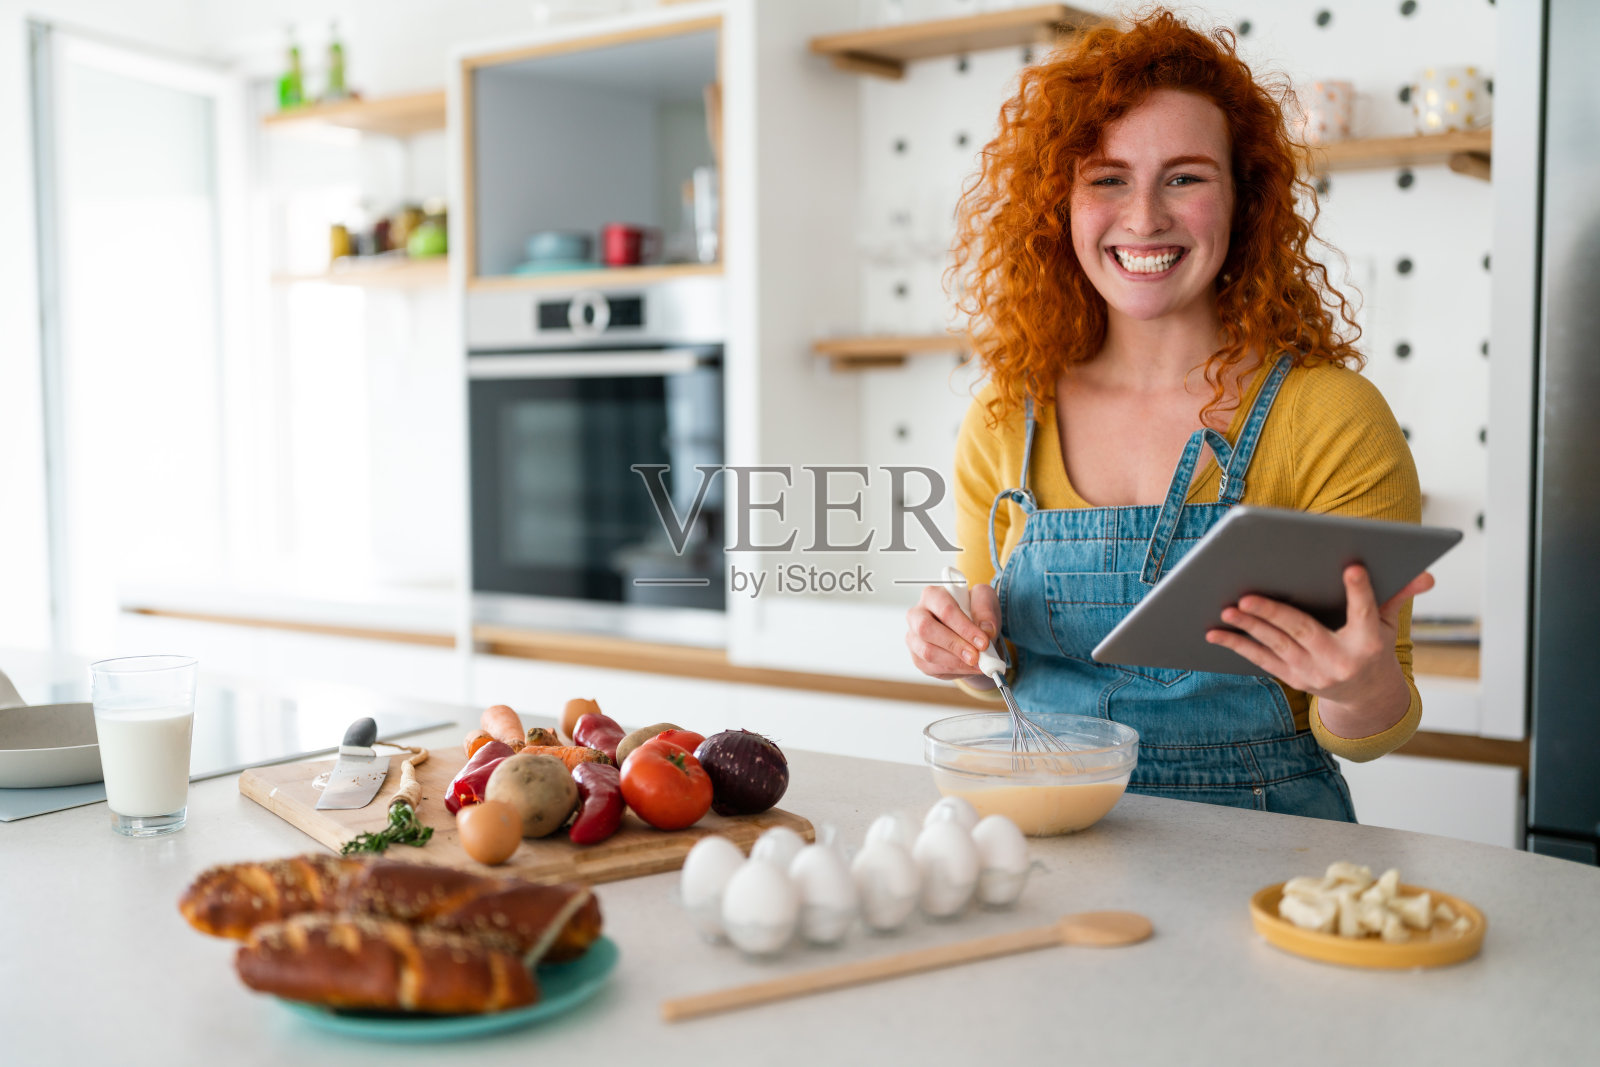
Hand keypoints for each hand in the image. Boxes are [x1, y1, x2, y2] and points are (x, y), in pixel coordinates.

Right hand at [906, 581, 999, 681]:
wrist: (970, 632)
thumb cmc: (974, 612)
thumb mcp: (986, 601)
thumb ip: (986, 611)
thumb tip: (986, 630)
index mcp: (932, 595)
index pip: (945, 610)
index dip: (964, 627)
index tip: (983, 642)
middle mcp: (917, 615)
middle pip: (926, 629)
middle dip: (954, 645)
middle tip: (976, 656)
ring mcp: (914, 637)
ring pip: (927, 652)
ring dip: (955, 661)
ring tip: (977, 664)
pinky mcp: (917, 657)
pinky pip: (931, 667)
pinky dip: (953, 670)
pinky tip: (968, 668)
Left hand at [1204, 565, 1434, 735]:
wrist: (1367, 697)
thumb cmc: (1374, 647)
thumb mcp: (1390, 624)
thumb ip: (1399, 596)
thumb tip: (1426, 576)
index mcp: (1369, 642)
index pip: (1366, 613)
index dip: (1359, 591)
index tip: (1352, 567)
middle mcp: (1340, 661)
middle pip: (1305, 631)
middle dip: (1274, 613)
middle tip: (1247, 595)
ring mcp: (1314, 674)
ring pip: (1277, 646)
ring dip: (1249, 628)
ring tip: (1228, 609)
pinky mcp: (1294, 680)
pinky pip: (1262, 661)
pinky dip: (1238, 646)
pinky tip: (1215, 632)